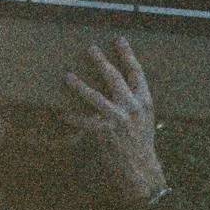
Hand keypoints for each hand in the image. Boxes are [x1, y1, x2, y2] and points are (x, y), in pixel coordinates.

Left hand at [64, 38, 167, 205]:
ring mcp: (118, 119)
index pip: (137, 72)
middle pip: (115, 78)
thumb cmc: (141, 142)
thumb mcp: (145, 118)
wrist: (141, 169)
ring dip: (79, 86)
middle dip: (101, 61)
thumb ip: (134, 101)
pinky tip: (63, 113)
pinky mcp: (106, 132)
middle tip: (90, 49)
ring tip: (68, 76)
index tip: (119, 40)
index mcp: (145, 101)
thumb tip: (119, 83)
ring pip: (95, 97)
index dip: (127, 54)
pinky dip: (73, 117)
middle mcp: (133, 107)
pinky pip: (85, 121)